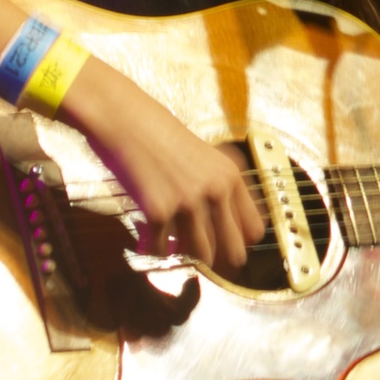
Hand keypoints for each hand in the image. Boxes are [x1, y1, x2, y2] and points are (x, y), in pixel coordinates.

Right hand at [66, 60, 264, 272]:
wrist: (124, 118)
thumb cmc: (159, 135)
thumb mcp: (204, 157)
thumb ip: (219, 187)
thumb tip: (226, 231)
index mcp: (232, 176)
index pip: (254, 230)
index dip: (240, 243)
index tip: (223, 247)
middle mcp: (216, 191)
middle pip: (234, 252)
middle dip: (217, 261)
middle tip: (198, 258)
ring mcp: (188, 201)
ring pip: (200, 256)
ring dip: (184, 255)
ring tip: (170, 243)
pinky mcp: (158, 211)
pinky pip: (162, 250)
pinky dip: (152, 248)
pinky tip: (145, 238)